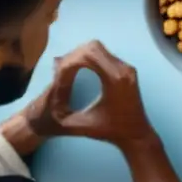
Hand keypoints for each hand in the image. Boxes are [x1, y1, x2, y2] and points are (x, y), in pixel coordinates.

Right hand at [30, 41, 155, 152]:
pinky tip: (76, 70)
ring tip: (65, 71)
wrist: (136, 133)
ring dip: (79, 56)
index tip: (58, 77)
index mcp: (115, 79)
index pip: (89, 55)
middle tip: (59, 72)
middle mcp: (123, 68)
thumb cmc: (111, 131)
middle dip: (73, 56)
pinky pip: (105, 55)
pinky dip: (88, 59)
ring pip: (99, 49)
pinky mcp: (126, 70)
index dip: (69, 63)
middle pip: (94, 47)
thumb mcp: (82, 125)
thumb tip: (45, 100)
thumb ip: (61, 114)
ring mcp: (127, 67)